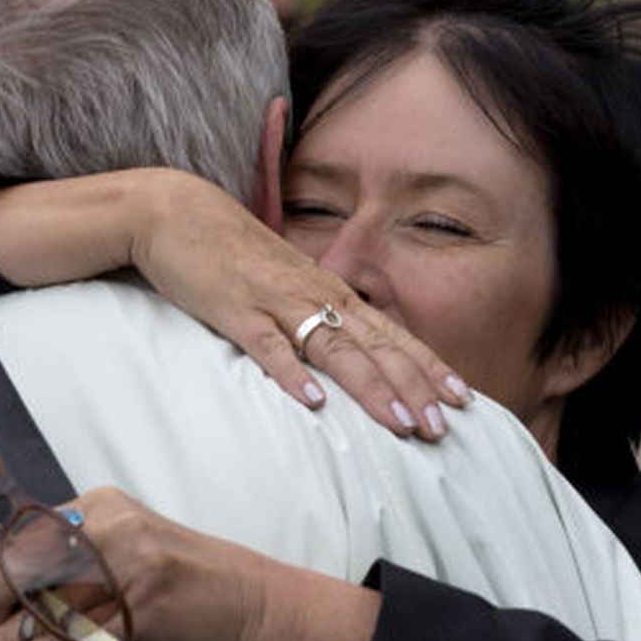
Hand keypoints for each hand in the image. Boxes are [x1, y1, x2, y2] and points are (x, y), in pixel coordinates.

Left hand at [0, 487, 261, 640]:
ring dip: (5, 639)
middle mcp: (112, 526)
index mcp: (99, 507)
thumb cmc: (182, 583)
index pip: (23, 535)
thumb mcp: (124, 550)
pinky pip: (79, 632)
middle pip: (28, 563)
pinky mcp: (148, 604)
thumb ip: (73, 559)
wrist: (251, 601)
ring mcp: (132, 563)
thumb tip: (2, 592)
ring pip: (48, 602)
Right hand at [130, 173, 471, 441]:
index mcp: (329, 293)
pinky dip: (292, 373)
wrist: (178, 212)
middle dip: (412, 387)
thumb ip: (315, 318)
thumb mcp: (286, 285)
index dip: (428, 366)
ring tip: (399, 423)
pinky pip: (268, 344)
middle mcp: (314, 295)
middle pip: (375, 346)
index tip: (462, 399)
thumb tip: (347, 357)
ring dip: (370, 387)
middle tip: (440, 428)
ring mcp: (276, 301)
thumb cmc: (233, 254)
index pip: (391, 334)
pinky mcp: (236, 308)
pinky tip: (312, 402)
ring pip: (334, 348)